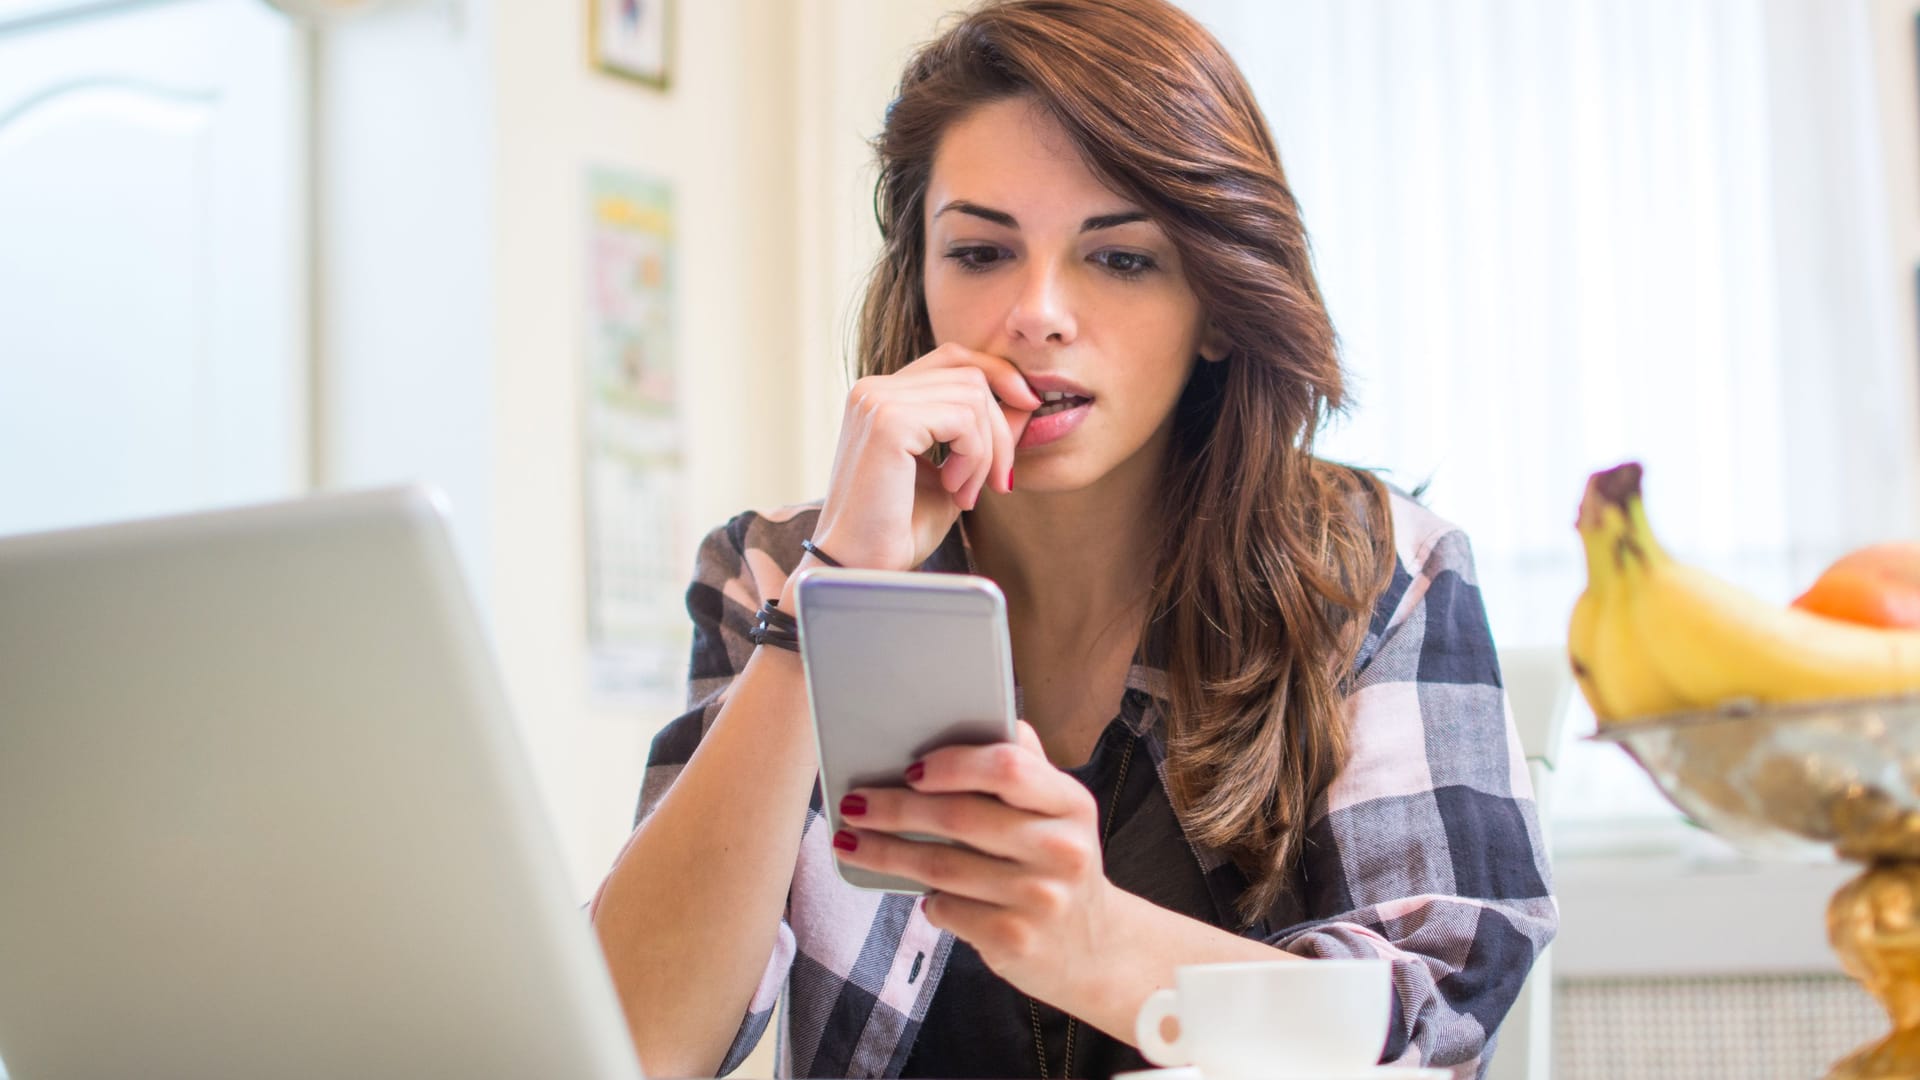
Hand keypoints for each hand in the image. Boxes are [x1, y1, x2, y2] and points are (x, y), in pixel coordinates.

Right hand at [808, 344, 1040, 572]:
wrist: (862, 569)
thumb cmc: (899, 530)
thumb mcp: (954, 473)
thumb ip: (983, 435)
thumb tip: (1026, 401)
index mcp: (882, 396)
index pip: (953, 358)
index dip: (997, 374)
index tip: (1028, 406)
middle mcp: (874, 389)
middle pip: (970, 376)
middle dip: (1000, 430)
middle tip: (999, 483)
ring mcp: (877, 400)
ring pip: (973, 398)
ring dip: (985, 452)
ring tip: (965, 493)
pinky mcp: (888, 420)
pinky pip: (963, 420)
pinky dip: (973, 458)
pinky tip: (953, 489)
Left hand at [832, 722, 1114, 1009]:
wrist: (1094, 947)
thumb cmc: (1056, 861)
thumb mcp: (1057, 811)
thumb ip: (1024, 765)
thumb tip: (976, 715)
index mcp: (1071, 804)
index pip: (1008, 767)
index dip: (952, 764)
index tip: (908, 768)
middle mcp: (1061, 850)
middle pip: (959, 817)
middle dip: (895, 809)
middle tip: (853, 804)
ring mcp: (1039, 899)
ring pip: (941, 868)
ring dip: (885, 853)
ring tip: (849, 843)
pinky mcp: (1014, 941)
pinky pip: (947, 909)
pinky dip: (926, 899)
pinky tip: (919, 891)